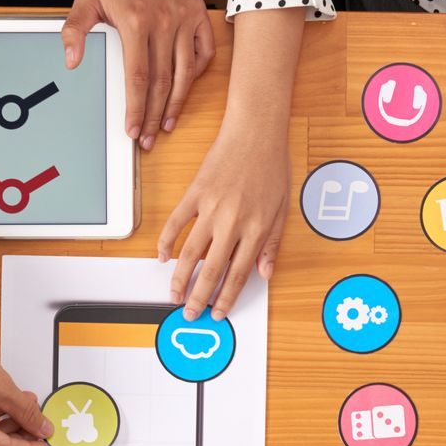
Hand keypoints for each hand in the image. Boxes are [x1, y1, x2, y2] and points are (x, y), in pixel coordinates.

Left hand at [61, 0, 214, 151]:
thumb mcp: (87, 0)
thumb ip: (74, 30)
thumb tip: (70, 61)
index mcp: (135, 20)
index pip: (138, 76)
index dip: (136, 107)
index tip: (132, 128)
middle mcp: (163, 21)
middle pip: (162, 81)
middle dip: (154, 115)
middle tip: (148, 138)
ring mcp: (184, 19)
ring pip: (185, 73)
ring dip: (176, 104)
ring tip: (167, 125)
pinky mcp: (199, 16)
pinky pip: (203, 53)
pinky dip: (196, 74)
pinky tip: (183, 91)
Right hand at [157, 115, 288, 319]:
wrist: (256, 131)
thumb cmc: (272, 167)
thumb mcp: (283, 209)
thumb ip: (273, 244)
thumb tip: (265, 273)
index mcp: (257, 229)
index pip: (238, 274)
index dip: (226, 298)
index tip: (217, 313)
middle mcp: (233, 222)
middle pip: (211, 270)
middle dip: (199, 297)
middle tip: (189, 313)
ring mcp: (211, 207)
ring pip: (190, 252)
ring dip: (179, 277)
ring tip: (173, 294)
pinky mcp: (195, 193)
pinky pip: (176, 222)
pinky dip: (166, 241)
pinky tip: (162, 256)